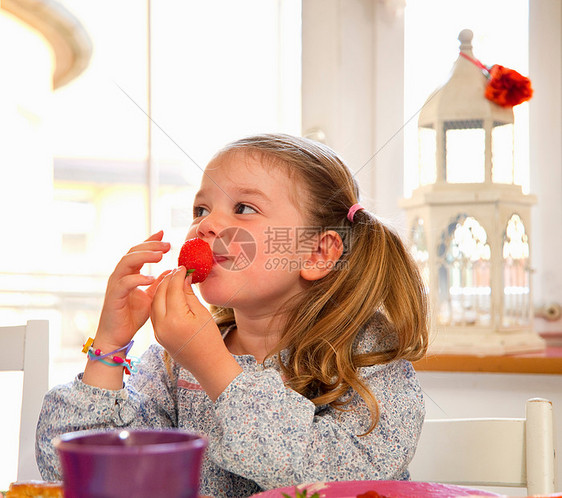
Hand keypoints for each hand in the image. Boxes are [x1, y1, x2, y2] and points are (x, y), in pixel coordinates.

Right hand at [95, 231, 170, 349]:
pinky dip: (137, 279)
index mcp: (129, 274)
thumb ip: (159, 284)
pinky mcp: (114, 297)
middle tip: (167, 244)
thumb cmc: (131, 317)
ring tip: (160, 255)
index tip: (164, 233)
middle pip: (132, 252)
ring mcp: (115, 285)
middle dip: (150, 246)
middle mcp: (120, 276)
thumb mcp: (151, 297)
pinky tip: (151, 278)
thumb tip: (171, 270)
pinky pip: (124, 283)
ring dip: (144, 257)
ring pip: (126, 263)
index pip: (138, 251)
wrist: (117, 336)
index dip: (150, 241)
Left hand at [150, 266, 219, 358]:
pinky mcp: (158, 336)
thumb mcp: (202, 313)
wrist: (207, 365)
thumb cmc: (210, 339)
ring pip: (154, 303)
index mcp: (176, 319)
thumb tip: (183, 278)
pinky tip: (169, 295)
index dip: (178, 275)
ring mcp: (158, 332)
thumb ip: (189, 295)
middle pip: (160, 294)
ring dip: (162, 290)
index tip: (183, 267)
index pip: (173, 289)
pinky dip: (160, 301)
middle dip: (167, 280)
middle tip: (177, 271)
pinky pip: (155, 314)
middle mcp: (163, 325)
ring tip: (173, 281)